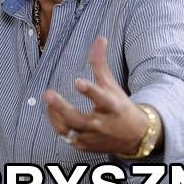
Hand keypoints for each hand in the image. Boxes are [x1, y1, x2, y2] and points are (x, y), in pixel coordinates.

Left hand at [43, 37, 154, 155]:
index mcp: (113, 107)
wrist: (135, 136)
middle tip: (48, 93)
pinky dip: (58, 125)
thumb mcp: (112, 85)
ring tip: (47, 99)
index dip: (90, 91)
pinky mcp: (86, 146)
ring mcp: (93, 137)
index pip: (102, 99)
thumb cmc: (119, 105)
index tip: (78, 81)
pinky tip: (51, 111)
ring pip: (70, 131)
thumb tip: (100, 38)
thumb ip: (101, 63)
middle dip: (62, 108)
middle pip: (80, 119)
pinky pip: (67, 137)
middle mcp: (103, 124)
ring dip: (56, 116)